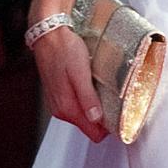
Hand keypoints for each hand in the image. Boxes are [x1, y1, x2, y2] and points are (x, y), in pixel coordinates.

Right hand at [31, 26, 106, 142]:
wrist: (48, 33)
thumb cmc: (63, 48)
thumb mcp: (80, 72)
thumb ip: (87, 97)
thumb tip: (97, 119)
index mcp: (66, 107)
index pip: (93, 134)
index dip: (109, 128)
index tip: (120, 117)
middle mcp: (60, 109)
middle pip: (89, 126)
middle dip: (102, 118)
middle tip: (115, 101)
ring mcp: (57, 102)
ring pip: (82, 116)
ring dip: (94, 107)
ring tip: (103, 90)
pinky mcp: (57, 93)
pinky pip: (76, 105)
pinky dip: (85, 99)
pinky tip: (90, 85)